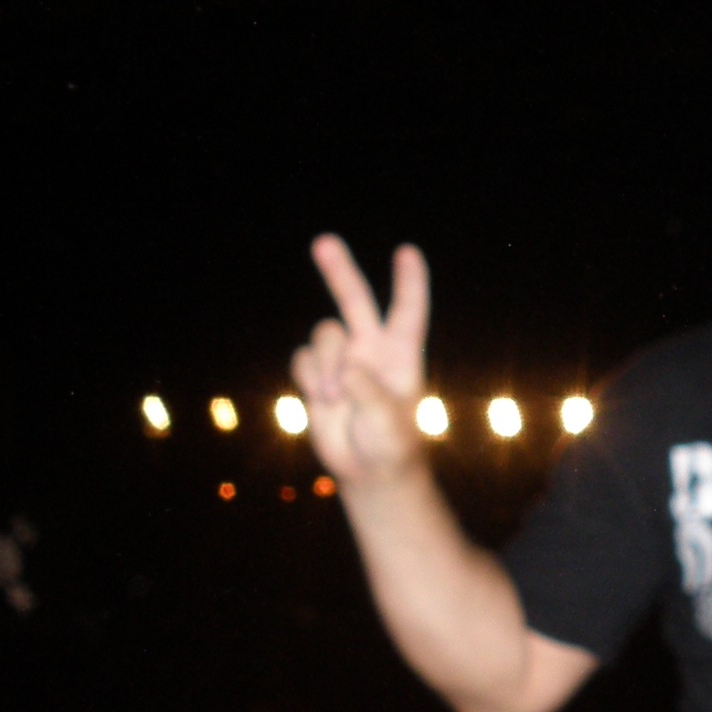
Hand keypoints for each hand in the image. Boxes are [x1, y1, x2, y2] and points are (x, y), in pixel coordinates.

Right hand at [292, 234, 431, 487]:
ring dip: (324, 364)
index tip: (407, 251)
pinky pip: (303, 358)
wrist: (368, 470)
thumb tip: (346, 371)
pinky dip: (308, 377)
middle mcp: (372, 349)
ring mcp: (342, 360)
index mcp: (402, 354)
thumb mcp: (389, 423)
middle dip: (339, 271)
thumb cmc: (392, 445)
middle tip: (323, 241)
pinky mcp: (317, 375)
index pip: (408, 311)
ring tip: (333, 398)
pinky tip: (321, 400)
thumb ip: (370, 394)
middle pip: (354, 300)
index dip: (409, 282)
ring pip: (324, 335)